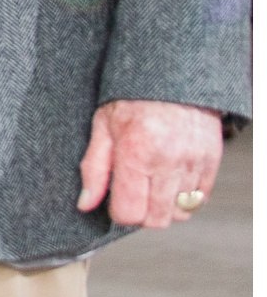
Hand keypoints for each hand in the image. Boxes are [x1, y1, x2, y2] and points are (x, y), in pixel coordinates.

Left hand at [77, 99, 223, 228]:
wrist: (171, 76)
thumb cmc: (131, 99)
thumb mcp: (102, 127)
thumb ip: (93, 168)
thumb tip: (85, 203)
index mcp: (135, 153)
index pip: (129, 212)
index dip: (119, 212)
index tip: (116, 199)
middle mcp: (167, 162)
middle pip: (157, 219)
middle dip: (142, 213)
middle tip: (134, 192)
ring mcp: (193, 163)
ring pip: (180, 213)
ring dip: (164, 207)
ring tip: (152, 184)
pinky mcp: (211, 162)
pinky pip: (200, 199)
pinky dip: (184, 197)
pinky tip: (170, 179)